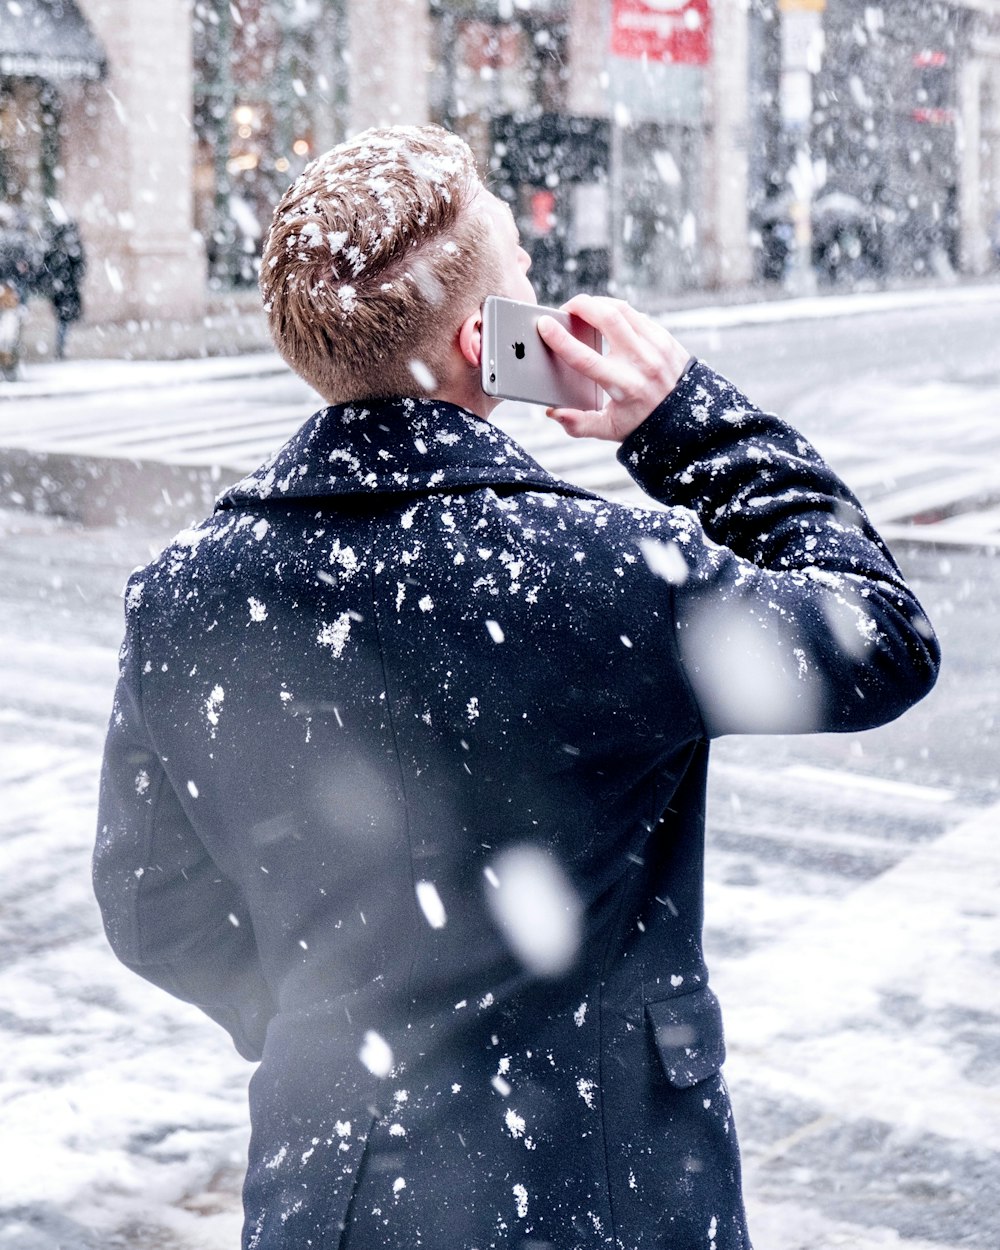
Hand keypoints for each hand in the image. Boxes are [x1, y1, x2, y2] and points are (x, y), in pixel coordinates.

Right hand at [536, 294, 691, 442]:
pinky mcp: (664, 337)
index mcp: (623, 386)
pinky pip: (635, 315)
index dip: (560, 339)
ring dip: (597, 303)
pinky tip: (605, 317)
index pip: (585, 358)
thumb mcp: (610, 430)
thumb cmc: (643, 423)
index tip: (544, 325)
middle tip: (565, 309)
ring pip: (621, 309)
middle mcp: (640, 362)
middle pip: (606, 318)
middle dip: (580, 305)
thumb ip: (579, 424)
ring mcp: (655, 346)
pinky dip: (616, 311)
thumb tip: (553, 412)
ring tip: (583, 309)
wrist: (687, 416)